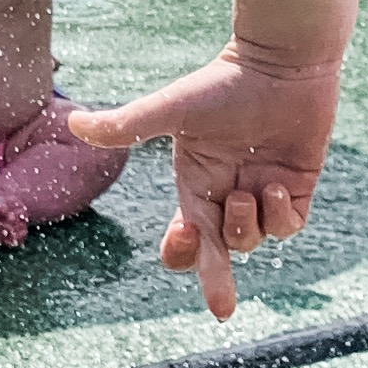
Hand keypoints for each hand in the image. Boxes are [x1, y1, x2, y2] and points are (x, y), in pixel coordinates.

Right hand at [67, 46, 341, 318]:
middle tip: (222, 306)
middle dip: (217, 277)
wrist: (280, 61)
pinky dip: (280, 216)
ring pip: (254, 239)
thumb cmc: (223, 82)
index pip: (186, 235)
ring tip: (249, 188)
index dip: (184, 252)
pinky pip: (288, 225)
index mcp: (195, 182)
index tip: (181, 247)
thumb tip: (73, 124)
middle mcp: (226, 193)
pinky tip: (273, 186)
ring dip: (249, 225)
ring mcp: (261, 193)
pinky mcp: (294, 190)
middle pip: (219, 251)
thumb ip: (127, 125)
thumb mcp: (172, 108)